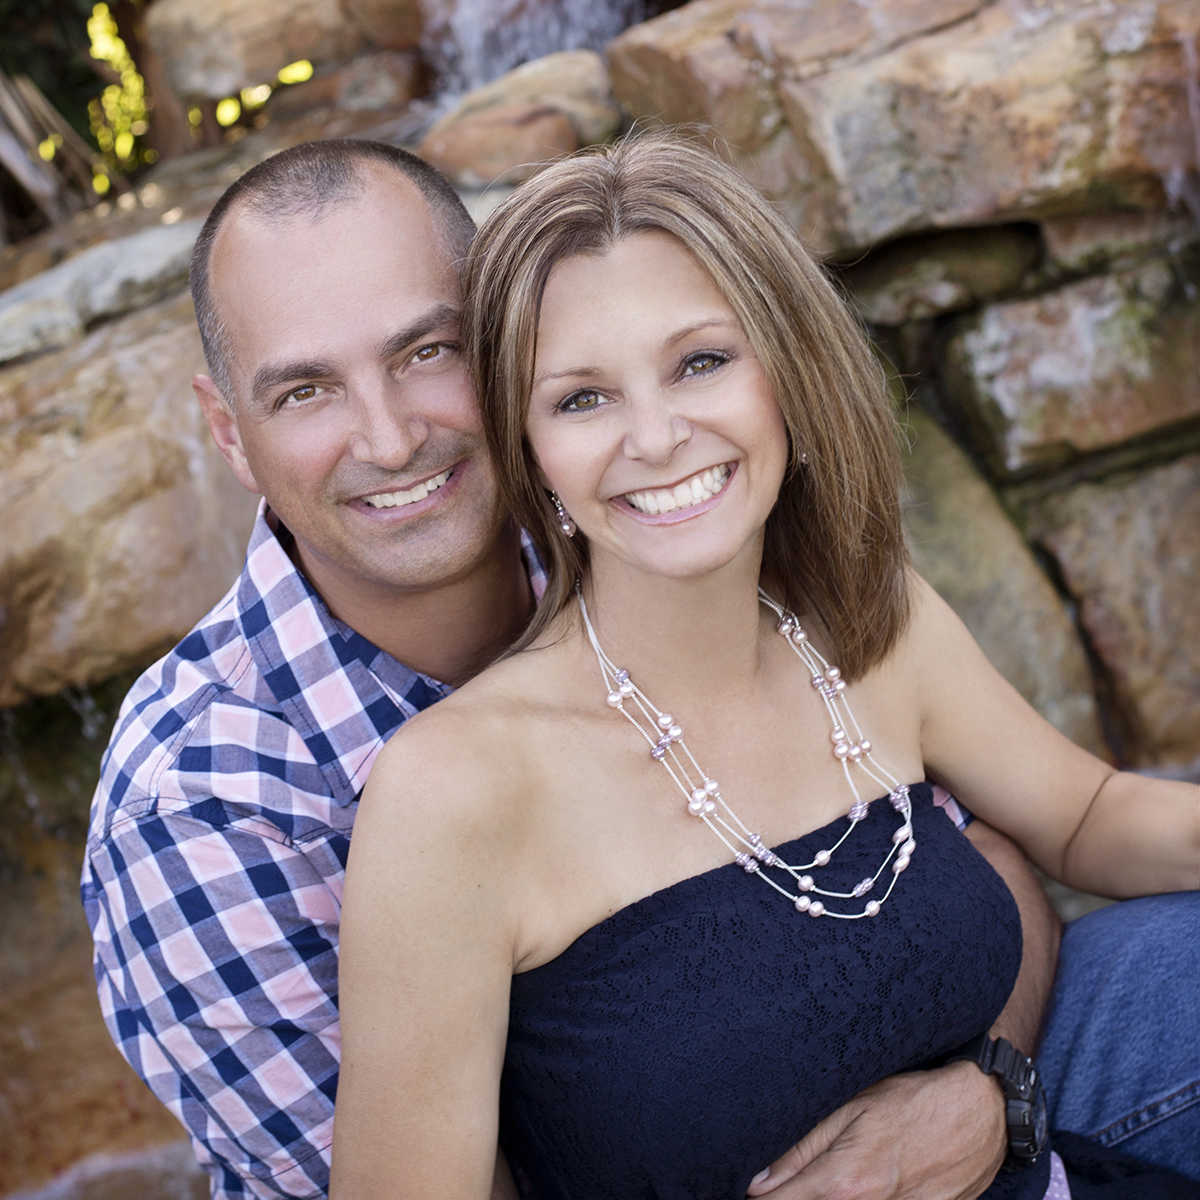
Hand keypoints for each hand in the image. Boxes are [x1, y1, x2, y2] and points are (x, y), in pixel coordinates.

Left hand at [745, 1062, 1005, 1199]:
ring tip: (842, 1173)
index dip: (765, 1198)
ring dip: (828, 1197)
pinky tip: (862, 1185)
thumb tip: (759, 1185)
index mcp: (845, 1182)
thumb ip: (801, 1151)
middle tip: (789, 1183)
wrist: (979, 1113)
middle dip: (795, 1196)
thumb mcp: (849, 1109)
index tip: (756, 1191)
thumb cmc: (912, 1102)